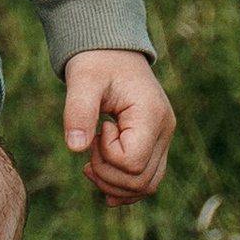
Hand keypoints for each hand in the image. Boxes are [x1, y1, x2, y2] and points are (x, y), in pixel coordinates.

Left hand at [63, 49, 173, 203]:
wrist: (111, 52)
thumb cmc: (97, 63)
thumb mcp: (83, 80)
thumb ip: (78, 111)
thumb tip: (75, 148)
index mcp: (152, 115)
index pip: (132, 162)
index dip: (107, 155)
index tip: (98, 129)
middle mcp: (165, 131)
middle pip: (141, 181)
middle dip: (106, 174)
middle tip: (90, 146)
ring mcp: (163, 139)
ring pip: (146, 186)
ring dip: (113, 184)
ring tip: (91, 160)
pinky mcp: (154, 144)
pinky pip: (146, 179)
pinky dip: (123, 186)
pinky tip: (99, 177)